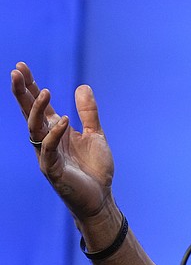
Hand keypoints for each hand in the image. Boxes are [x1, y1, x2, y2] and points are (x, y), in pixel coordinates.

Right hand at [10, 62, 114, 222]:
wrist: (100, 197)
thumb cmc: (94, 168)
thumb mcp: (95, 134)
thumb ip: (87, 112)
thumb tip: (82, 86)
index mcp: (56, 131)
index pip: (39, 106)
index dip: (30, 87)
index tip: (21, 66)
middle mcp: (47, 141)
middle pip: (29, 113)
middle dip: (22, 93)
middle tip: (16, 72)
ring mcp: (48, 156)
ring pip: (34, 130)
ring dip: (37, 110)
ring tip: (45, 92)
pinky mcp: (53, 170)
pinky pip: (48, 150)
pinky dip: (55, 134)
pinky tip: (63, 120)